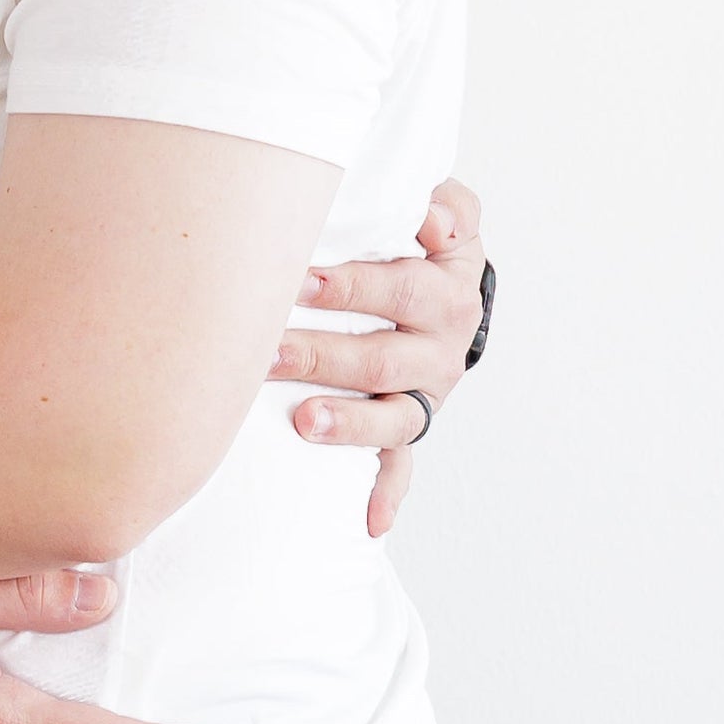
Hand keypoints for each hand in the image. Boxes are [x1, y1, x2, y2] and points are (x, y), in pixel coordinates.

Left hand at [269, 174, 486, 536]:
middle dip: (325, 354)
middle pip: (384, 357)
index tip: (299, 279)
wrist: (454, 291)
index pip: (403, 287)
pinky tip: (368, 523)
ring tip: (301, 421)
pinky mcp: (413, 426)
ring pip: (392, 418)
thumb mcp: (444, 212)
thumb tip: (428, 214)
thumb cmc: (424, 242)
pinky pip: (402, 467)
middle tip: (269, 350)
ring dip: (346, 423)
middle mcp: (444, 347)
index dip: (353, 284)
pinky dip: (387, 495)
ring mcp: (428, 393)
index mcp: (449, 289)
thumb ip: (439, 200)